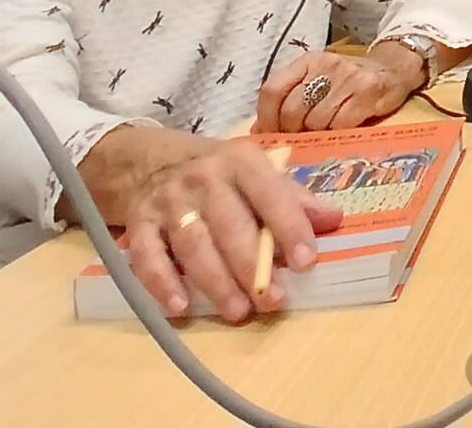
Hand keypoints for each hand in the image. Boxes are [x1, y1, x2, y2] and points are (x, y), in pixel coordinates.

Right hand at [125, 139, 341, 322]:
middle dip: (252, 266)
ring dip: (215, 281)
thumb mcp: (257, 173)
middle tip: (271, 300)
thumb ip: (292, 199)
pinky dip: (161, 283)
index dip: (288, 227)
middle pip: (229, 225)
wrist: (150, 161)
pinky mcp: (138, 223)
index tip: (306, 262)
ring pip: (193, 245)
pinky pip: (146, 256)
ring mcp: (168, 201)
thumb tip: (333, 220)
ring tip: (237, 311)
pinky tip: (178, 308)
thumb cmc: (219, 174)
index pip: (270, 193)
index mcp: (241, 162)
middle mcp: (204, 178)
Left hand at [256, 48, 420, 133]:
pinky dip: (338, 132)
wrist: (392, 69)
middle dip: (293, 130)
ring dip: (318, 132)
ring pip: (316, 121)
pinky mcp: (368, 92)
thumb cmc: (346, 81)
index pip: (272, 90)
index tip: (271, 134)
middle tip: (302, 135)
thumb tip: (258, 133)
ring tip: (327, 128)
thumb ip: (288, 100)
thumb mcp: (315, 80)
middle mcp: (325, 66)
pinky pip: (341, 124)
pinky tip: (344, 126)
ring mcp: (347, 78)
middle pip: (293, 109)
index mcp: (306, 61)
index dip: (267, 118)